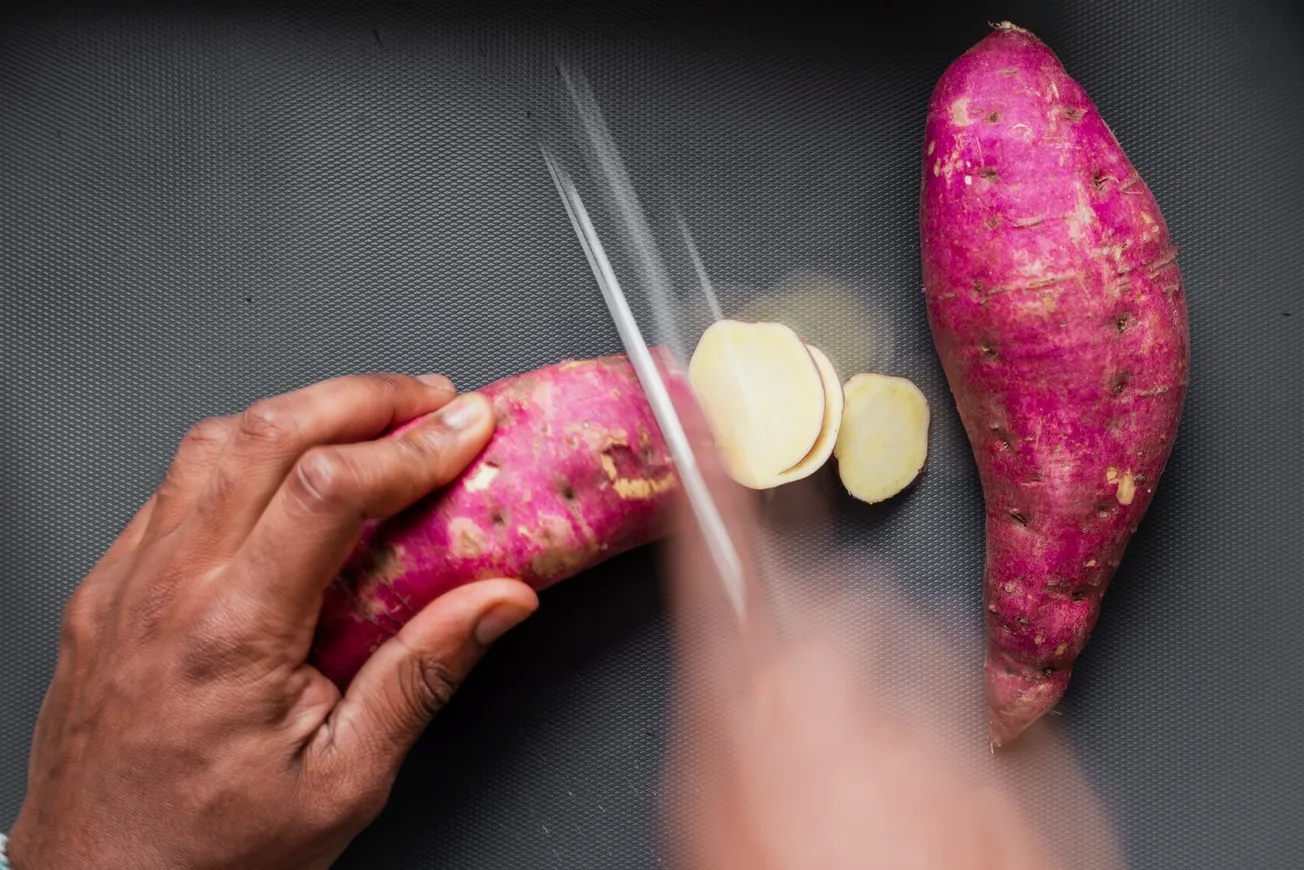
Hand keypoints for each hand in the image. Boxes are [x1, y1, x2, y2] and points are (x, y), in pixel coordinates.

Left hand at [8, 373, 538, 869]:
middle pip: (265, 435)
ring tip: (367, 422)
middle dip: (362, 399)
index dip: (411, 445)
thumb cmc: (210, 855)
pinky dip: (243, 457)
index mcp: (229, 635)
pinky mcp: (106, 591)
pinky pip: (173, 488)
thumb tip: (499, 601)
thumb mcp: (344, 779)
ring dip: (300, 414)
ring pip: (210, 445)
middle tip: (428, 400)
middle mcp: (164, 591)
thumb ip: (424, 674)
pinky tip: (286, 479)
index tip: (465, 429)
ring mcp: (124, 584)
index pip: (328, 490)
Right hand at [661, 445, 1119, 868]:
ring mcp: (950, 717)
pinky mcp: (1027, 760)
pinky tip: (935, 809)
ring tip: (872, 768)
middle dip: (817, 614)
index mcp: (753, 699)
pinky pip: (984, 706)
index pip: (722, 552)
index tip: (702, 405)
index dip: (709, 469)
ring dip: (889, 670)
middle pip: (831, 591)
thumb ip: (713, 717)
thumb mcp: (707, 816)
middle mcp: (856, 685)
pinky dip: (958, 731)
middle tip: (800, 692)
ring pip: (914, 638)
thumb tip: (723, 661)